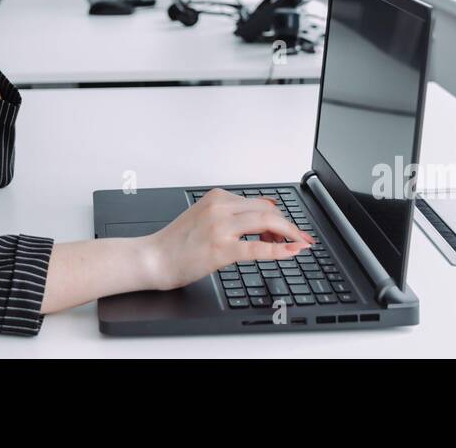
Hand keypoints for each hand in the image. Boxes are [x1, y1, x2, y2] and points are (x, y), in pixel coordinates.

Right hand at [140, 189, 314, 291]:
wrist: (153, 258)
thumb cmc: (176, 242)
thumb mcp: (204, 216)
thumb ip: (231, 214)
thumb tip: (262, 217)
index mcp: (217, 197)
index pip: (259, 203)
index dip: (279, 217)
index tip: (290, 229)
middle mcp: (220, 207)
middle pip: (268, 211)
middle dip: (290, 226)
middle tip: (302, 238)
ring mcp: (221, 227)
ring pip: (267, 223)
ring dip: (289, 234)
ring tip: (298, 245)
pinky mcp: (221, 249)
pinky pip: (258, 248)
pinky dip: (279, 250)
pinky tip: (291, 252)